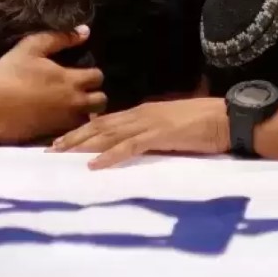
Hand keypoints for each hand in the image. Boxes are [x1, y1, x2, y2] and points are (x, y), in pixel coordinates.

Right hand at [0, 25, 105, 143]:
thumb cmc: (11, 75)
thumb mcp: (32, 47)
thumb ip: (60, 38)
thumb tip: (85, 31)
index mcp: (71, 80)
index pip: (98, 77)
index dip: (92, 74)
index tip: (82, 73)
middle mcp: (74, 103)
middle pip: (101, 102)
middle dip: (95, 96)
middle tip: (82, 92)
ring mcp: (64, 121)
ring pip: (88, 119)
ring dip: (85, 113)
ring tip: (72, 108)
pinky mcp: (54, 135)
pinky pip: (72, 132)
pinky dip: (71, 126)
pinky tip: (59, 120)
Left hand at [49, 98, 228, 168]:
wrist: (227, 119)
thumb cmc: (203, 124)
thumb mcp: (169, 127)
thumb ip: (150, 132)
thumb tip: (133, 142)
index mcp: (142, 111)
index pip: (105, 120)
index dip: (82, 130)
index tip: (62, 140)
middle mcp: (140, 114)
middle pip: (100, 125)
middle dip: (74, 136)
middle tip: (51, 149)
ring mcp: (149, 123)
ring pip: (108, 133)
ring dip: (83, 144)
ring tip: (62, 154)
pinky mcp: (160, 135)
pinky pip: (130, 146)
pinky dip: (110, 155)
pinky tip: (94, 164)